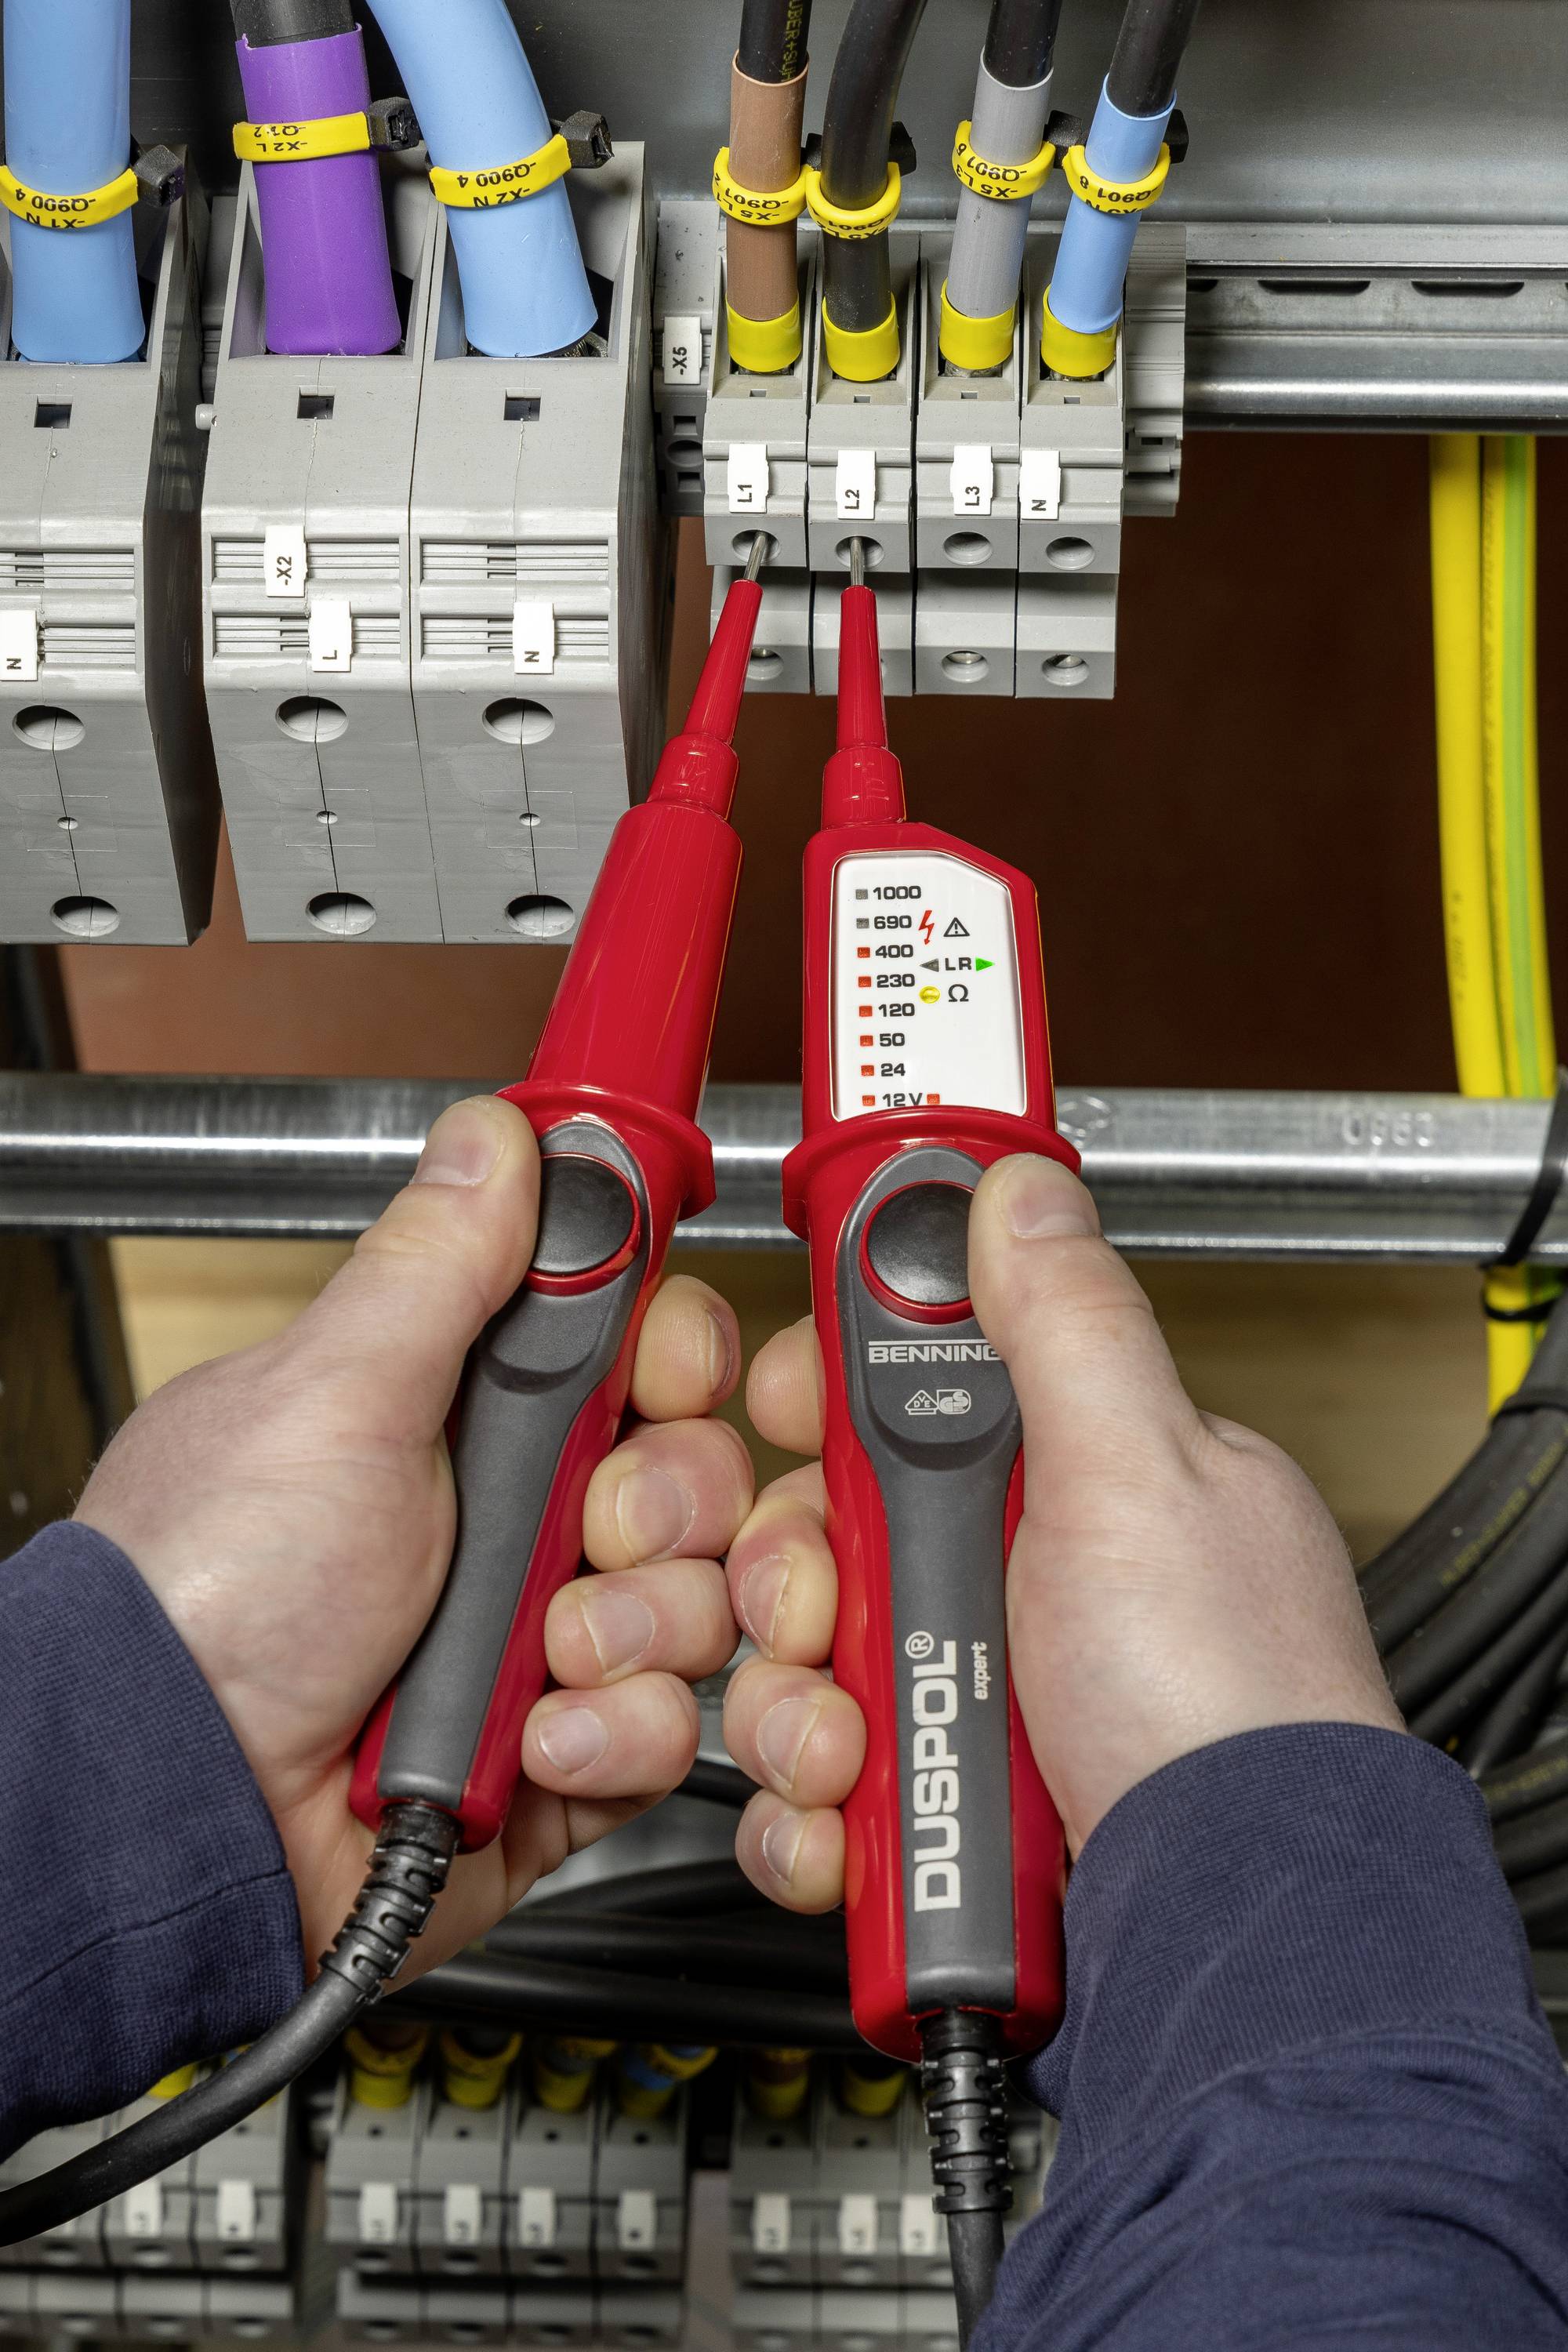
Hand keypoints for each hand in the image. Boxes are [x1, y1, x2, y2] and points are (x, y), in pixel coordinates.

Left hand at [76, 1096, 752, 1971]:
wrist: (184, 1810)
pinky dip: (614, 1732)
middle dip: (661, 1501)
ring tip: (532, 1650)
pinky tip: (530, 1733)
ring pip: (699, 1599)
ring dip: (632, 1624)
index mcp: (458, 1413)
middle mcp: (510, 1519)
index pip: (637, 1349)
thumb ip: (437, 1265)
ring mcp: (539, 1640)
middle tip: (583, 1519)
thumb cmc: (214, 1596)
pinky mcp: (564, 1756)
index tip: (658, 1372)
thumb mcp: (329, 1396)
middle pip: (695, 1470)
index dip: (673, 1354)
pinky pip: (670, 1725)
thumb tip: (493, 1133)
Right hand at [721, 1152, 1400, 1906]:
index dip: (820, 1395)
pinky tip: (851, 1814)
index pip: (905, 1389)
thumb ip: (1067, 1323)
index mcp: (1080, 1476)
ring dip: (791, 1701)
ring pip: (797, 1660)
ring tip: (850, 1740)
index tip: (781, 1407)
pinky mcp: (937, 1801)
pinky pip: (813, 1783)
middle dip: (791, 1573)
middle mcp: (1022, 1580)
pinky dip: (812, 1810)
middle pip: (822, 1532)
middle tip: (822, 1605)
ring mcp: (977, 1692)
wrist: (1224, 1932)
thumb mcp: (1142, 1474)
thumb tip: (1022, 1184)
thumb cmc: (1224, 1710)